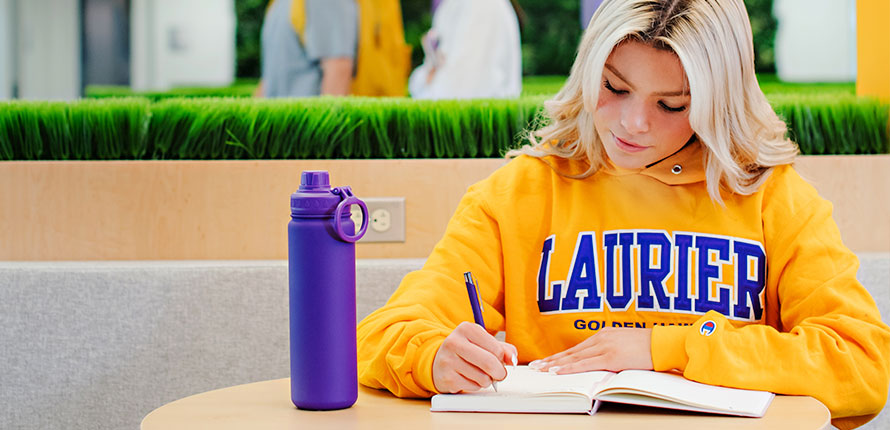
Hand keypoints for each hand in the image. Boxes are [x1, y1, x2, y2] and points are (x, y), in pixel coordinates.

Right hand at [432, 322, 517, 392]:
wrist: (439, 362)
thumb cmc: (466, 351)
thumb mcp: (483, 343)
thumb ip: (503, 349)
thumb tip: (513, 359)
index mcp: (466, 329)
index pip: (496, 348)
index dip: (502, 358)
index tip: (499, 360)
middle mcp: (454, 342)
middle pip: (489, 363)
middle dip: (499, 372)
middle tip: (498, 374)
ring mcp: (448, 361)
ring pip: (483, 378)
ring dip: (487, 380)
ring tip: (479, 374)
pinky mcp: (447, 378)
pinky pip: (473, 387)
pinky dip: (476, 386)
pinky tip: (468, 378)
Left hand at [530, 328, 652, 373]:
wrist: (664, 344)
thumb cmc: (649, 347)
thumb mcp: (626, 345)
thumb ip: (611, 350)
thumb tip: (600, 362)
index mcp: (605, 335)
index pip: (577, 348)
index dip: (560, 356)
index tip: (546, 361)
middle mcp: (602, 338)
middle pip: (571, 352)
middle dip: (551, 360)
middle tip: (535, 366)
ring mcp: (605, 347)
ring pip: (574, 358)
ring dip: (555, 364)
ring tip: (541, 370)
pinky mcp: (611, 357)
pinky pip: (585, 364)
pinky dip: (569, 368)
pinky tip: (557, 371)